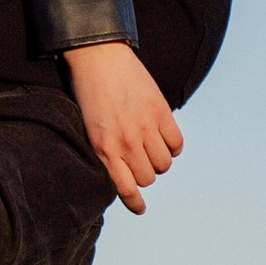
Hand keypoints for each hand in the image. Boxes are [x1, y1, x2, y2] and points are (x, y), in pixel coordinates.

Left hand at [62, 39, 182, 215]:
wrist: (98, 57)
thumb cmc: (89, 93)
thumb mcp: (90, 128)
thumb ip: (106, 152)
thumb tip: (124, 174)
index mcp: (103, 150)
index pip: (125, 189)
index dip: (135, 202)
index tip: (141, 207)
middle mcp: (125, 144)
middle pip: (148, 178)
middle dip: (145, 172)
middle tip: (139, 158)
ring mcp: (145, 128)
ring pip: (164, 164)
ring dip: (159, 159)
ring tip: (150, 145)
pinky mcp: (160, 113)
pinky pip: (177, 144)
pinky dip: (173, 145)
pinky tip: (163, 136)